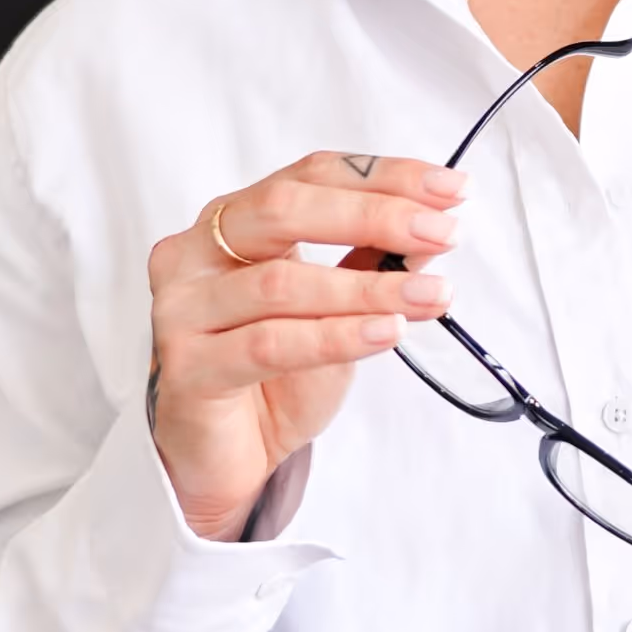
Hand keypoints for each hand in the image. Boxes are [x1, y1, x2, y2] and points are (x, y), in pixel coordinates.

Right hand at [147, 147, 466, 535]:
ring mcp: (183, 308)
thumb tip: (430, 229)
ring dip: (368, 287)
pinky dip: (337, 336)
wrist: (230, 456)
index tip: (449, 189)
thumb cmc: (275, 376)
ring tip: (430, 294)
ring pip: (282, 282)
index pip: (310, 175)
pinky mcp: (187, 367)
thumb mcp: (336, 308)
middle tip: (441, 232)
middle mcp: (196, 253)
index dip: (383, 177)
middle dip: (375, 216)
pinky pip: (270, 344)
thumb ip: (370, 263)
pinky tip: (386, 332)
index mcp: (231, 221)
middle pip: (286, 209)